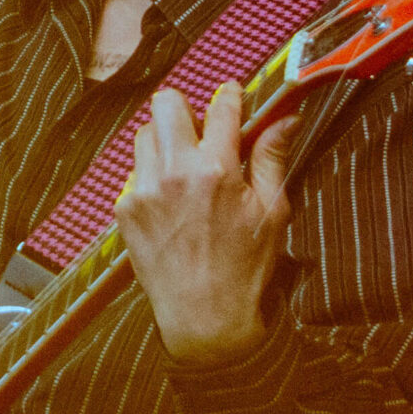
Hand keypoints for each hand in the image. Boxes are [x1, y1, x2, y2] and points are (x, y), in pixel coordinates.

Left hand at [113, 82, 297, 366]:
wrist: (204, 319)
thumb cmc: (246, 267)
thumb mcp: (272, 211)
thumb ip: (272, 157)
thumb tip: (288, 117)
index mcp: (217, 170)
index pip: (221, 107)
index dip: (231, 95)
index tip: (233, 95)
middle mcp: (174, 173)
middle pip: (166, 103)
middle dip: (187, 109)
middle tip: (202, 131)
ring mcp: (143, 190)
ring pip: (145, 134)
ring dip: (166, 141)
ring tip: (186, 169)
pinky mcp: (125, 209)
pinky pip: (134, 172)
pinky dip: (151, 176)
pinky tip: (171, 201)